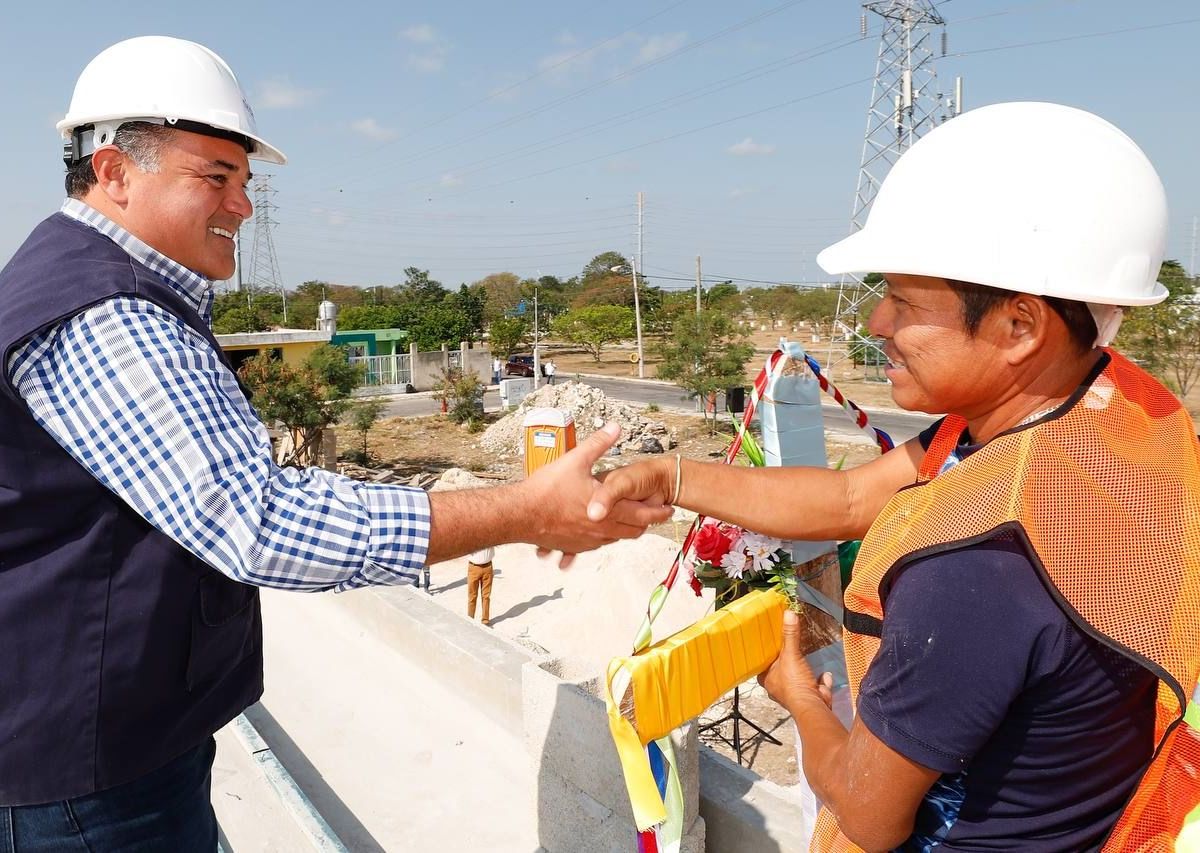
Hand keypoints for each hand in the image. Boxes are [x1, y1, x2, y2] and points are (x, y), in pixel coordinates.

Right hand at [523, 422, 671, 554]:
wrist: (520, 515)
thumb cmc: (547, 489)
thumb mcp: (576, 460)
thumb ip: (598, 443)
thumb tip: (615, 427)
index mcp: (609, 510)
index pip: (644, 515)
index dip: (659, 512)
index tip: (669, 509)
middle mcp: (602, 529)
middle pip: (634, 531)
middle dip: (646, 523)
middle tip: (654, 515)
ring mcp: (588, 541)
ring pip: (615, 539)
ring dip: (625, 530)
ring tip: (628, 520)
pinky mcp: (573, 547)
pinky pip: (594, 546)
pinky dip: (602, 538)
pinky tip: (597, 531)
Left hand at [758, 609, 833, 714]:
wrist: (813, 705)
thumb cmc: (794, 682)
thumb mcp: (791, 654)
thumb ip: (790, 635)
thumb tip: (788, 613)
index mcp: (766, 679)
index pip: (762, 663)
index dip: (766, 653)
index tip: (770, 642)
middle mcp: (777, 688)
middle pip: (780, 669)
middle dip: (786, 662)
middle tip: (789, 646)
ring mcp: (793, 694)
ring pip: (796, 678)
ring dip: (803, 671)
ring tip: (805, 658)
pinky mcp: (809, 696)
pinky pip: (814, 684)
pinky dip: (820, 680)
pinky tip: (823, 674)